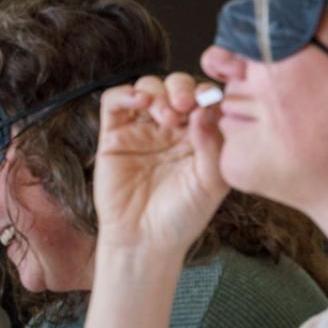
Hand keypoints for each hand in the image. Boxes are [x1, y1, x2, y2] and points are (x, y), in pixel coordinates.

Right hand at [95, 73, 229, 257]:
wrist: (146, 241)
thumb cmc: (182, 216)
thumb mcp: (211, 181)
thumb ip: (213, 143)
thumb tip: (206, 107)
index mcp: (200, 135)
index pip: (204, 98)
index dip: (207, 93)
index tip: (209, 103)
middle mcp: (172, 128)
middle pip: (176, 86)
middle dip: (182, 89)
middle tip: (184, 106)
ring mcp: (142, 130)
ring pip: (148, 88)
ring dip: (158, 92)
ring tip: (165, 115)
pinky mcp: (114, 136)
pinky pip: (114, 102)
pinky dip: (125, 93)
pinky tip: (138, 101)